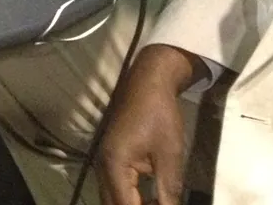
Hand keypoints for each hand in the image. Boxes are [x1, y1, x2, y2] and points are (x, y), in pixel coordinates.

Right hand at [98, 44, 203, 204]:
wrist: (149, 81)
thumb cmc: (160, 115)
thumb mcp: (169, 155)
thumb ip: (167, 191)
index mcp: (115, 166)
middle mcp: (103, 167)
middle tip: (162, 204)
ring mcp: (104, 162)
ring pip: (113, 199)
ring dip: (132, 204)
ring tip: (157, 202)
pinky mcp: (111, 159)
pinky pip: (116, 188)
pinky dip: (130, 198)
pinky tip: (149, 199)